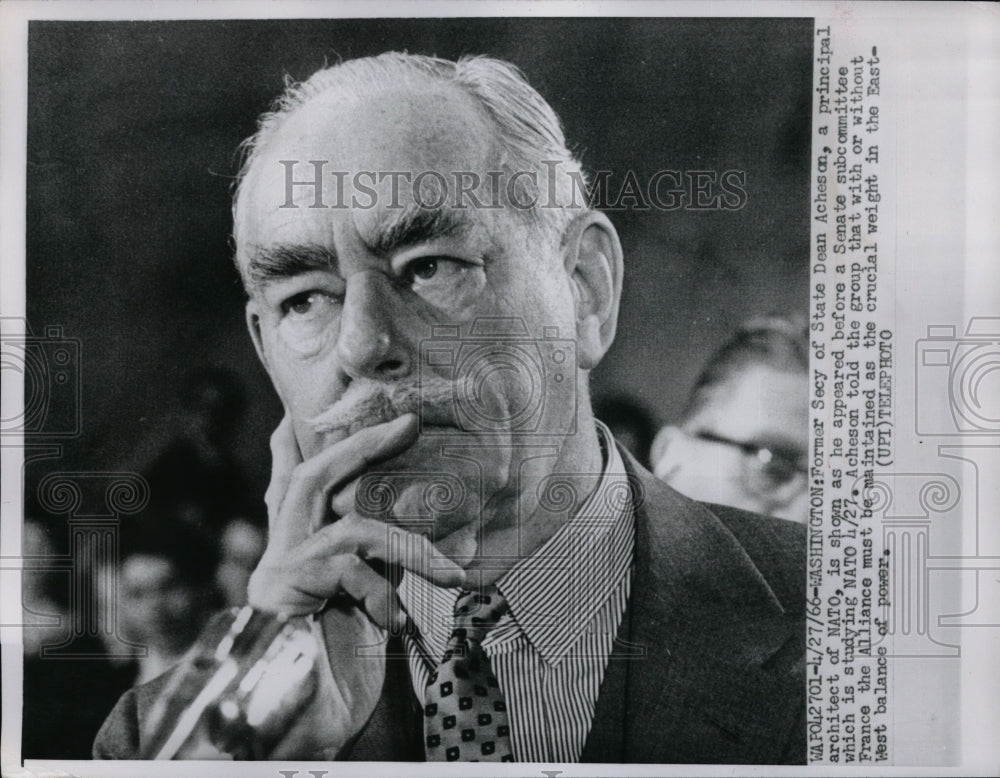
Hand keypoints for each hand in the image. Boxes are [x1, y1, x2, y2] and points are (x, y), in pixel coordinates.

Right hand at [238, 412, 465, 757]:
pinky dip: (385, 595)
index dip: (303, 444)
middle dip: (362, 445)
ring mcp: (280, 569)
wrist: (297, 719)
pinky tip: (402, 625)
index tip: (309, 410)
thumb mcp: (361, 601)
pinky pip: (351, 574)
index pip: (296, 481)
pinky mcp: (288, 593)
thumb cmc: (333, 660)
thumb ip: (371, 561)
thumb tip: (408, 530)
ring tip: (454, 577)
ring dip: (412, 547)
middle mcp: (281, 549)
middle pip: (315, 477)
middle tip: (408, 423)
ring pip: (352, 528)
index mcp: (296, 547)